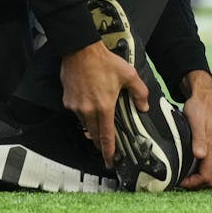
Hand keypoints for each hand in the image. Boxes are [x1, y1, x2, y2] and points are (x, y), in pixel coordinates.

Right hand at [60, 41, 147, 166]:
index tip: (110, 161)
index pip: (106, 136)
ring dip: (92, 128)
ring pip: (85, 124)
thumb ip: (139, 93)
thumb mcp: (129, 75)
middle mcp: (88, 110)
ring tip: (98, 128)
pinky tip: (89, 107)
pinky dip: (83, 114)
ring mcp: (76, 107)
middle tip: (106, 148)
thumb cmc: (105, 62)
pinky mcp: (67, 101)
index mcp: (104, 107)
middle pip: (94, 134)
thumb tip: (144, 107)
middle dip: (100, 143)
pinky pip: (76, 113)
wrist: (80, 50)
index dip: (109, 151)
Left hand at [178, 70, 211, 189]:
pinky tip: (195, 165)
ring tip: (186, 174)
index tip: (180, 182)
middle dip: (198, 183)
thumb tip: (200, 155)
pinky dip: (207, 169)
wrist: (205, 92)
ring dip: (203, 177)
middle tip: (182, 181)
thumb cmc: (199, 106)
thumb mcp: (195, 121)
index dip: (193, 183)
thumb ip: (199, 139)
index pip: (208, 176)